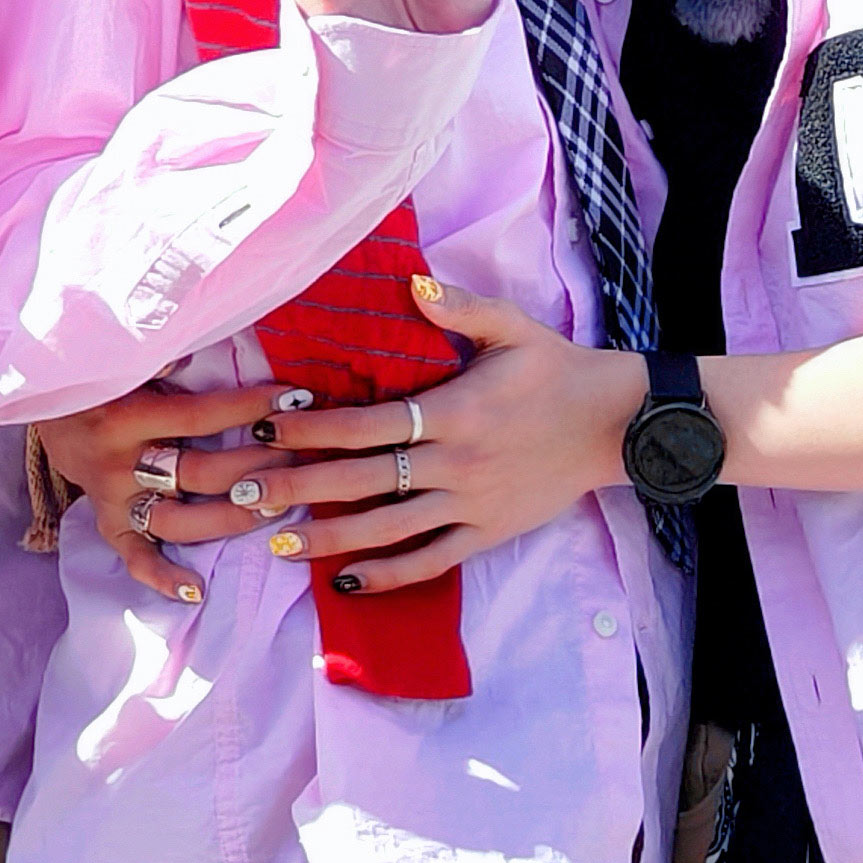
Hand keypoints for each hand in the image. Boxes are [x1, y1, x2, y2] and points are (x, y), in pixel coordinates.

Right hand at [39, 374, 285, 605]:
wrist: (41, 404)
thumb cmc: (99, 375)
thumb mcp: (123, 358)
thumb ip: (157, 357)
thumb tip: (190, 355)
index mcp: (126, 416)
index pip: (201, 416)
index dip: (251, 408)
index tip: (296, 399)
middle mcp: (119, 463)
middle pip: (199, 473)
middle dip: (255, 465)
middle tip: (300, 458)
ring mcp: (113, 499)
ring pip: (176, 522)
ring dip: (229, 519)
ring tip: (276, 509)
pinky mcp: (106, 521)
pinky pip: (133, 557)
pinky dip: (161, 577)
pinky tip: (196, 591)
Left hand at [237, 284, 648, 592]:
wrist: (615, 424)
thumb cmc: (557, 370)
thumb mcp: (513, 326)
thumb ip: (458, 306)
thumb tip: (410, 281)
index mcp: (454, 410)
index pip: (369, 424)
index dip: (315, 430)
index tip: (269, 429)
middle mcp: (456, 462)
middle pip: (364, 481)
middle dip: (301, 488)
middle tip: (248, 491)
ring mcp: (471, 503)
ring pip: (389, 529)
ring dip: (331, 539)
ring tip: (278, 545)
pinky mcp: (487, 534)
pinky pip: (430, 561)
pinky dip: (388, 576)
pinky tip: (345, 581)